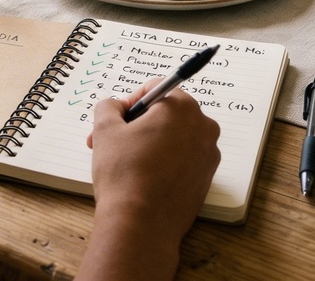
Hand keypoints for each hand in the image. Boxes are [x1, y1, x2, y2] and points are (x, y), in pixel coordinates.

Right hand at [78, 79, 220, 280]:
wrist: (141, 224)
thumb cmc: (124, 174)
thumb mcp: (105, 129)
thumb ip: (109, 106)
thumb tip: (116, 107)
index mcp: (183, 108)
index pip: (155, 89)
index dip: (130, 103)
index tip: (117, 121)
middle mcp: (203, 127)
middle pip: (166, 113)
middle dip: (138, 124)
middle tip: (114, 142)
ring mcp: (208, 155)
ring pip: (174, 137)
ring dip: (150, 143)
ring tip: (125, 162)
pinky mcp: (206, 179)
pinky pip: (183, 159)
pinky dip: (164, 162)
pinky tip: (143, 177)